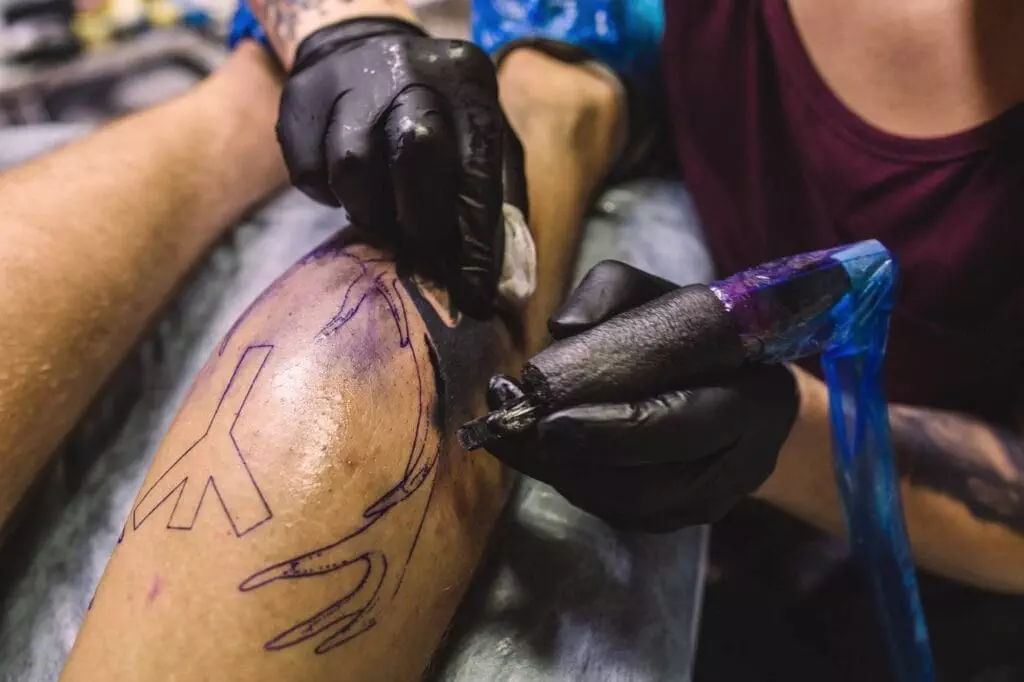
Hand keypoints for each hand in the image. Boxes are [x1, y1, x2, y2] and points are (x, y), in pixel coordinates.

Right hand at [277, 18, 524, 316]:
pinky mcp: (299, 97)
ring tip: (383, 217)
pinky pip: (310, 169)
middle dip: (421, 220)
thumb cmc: (437, 115)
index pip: (477, 171)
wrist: (361, 47)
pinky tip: (348, 189)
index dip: (475, 241)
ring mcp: (348, 79)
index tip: (474, 293)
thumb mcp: (479, 137)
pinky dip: (329, 195)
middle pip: (415, 152)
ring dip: (370, 211)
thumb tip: (502, 287)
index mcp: (468, 80)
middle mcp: (411, 69)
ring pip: (352, 166)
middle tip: (422, 251)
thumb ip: (494, 202)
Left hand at [484, 261, 798, 531]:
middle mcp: (752, 448)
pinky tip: (537, 454)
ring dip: (565, 471)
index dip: (612, 413)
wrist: (731, 384)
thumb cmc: (682, 329)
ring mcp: (724, 492)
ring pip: (637, 498)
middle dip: (579, 446)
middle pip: (658, 465)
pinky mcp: (691, 516)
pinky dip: (574, 485)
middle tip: (518, 426)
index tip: (544, 400)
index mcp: (757, 385)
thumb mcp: (648, 292)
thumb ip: (606, 294)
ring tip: (511, 436)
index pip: (683, 407)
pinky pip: (626, 514)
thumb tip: (562, 328)